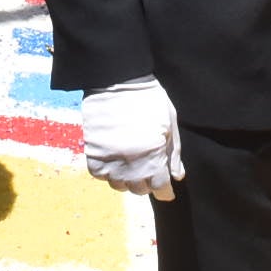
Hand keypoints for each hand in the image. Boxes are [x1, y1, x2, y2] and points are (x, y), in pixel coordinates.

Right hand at [79, 76, 183, 198]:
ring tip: (132, 166)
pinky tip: (115, 162)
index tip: (167, 191)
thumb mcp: (169, 122)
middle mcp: (130, 162)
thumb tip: (177, 177)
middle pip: (140, 189)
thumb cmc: (148, 98)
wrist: (116, 79)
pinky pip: (100, 175)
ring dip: (128, 180)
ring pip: (119, 186)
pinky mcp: (92, 152)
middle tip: (150, 171)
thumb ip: (174, 152)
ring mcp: (109, 158)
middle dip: (148, 183)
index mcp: (152, 154)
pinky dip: (108, 173)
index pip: (160, 187)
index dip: (165, 191)